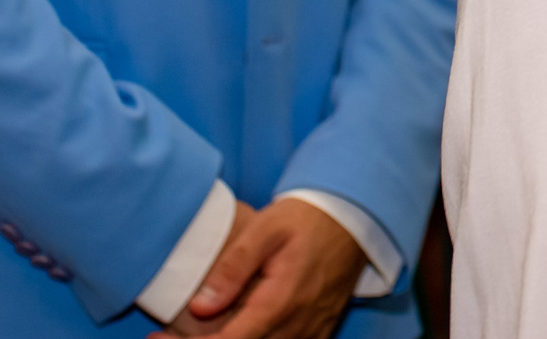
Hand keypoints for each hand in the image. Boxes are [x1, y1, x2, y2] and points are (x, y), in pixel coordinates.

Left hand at [159, 197, 365, 338]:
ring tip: (191, 336)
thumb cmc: (307, 220)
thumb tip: (200, 305)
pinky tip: (231, 334)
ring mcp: (310, 334)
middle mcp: (298, 326)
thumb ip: (234, 267)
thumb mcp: (267, 230)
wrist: (355, 220)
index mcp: (282, 301)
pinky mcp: (317, 334)